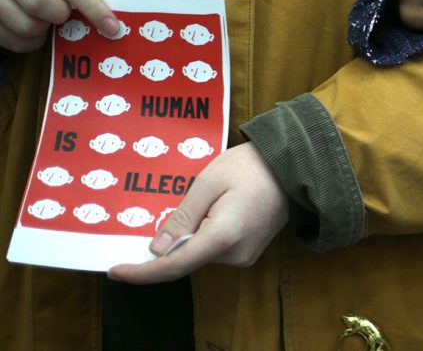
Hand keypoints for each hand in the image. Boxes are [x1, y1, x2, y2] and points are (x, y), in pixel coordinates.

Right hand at [0, 0, 118, 50]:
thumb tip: (104, 22)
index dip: (93, 7)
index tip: (112, 27)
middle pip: (40, 4)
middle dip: (60, 16)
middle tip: (61, 12)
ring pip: (26, 27)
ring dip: (43, 31)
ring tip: (43, 19)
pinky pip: (12, 41)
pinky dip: (28, 42)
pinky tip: (31, 29)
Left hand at [108, 142, 289, 283]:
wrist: (293, 165)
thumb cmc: (250, 166)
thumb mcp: (209, 182)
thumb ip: (182, 216)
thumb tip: (158, 249)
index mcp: (223, 236)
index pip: (174, 265)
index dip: (142, 272)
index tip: (115, 271)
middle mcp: (235, 254)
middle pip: (187, 259)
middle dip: (166, 246)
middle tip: (153, 216)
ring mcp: (245, 255)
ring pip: (200, 253)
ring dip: (187, 237)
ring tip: (197, 203)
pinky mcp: (249, 250)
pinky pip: (215, 249)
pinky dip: (202, 236)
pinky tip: (207, 211)